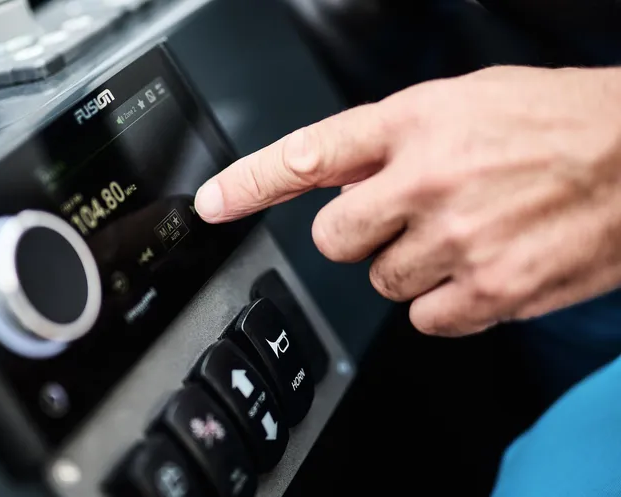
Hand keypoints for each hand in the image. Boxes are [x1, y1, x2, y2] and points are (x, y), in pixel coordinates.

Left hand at [194, 66, 620, 335]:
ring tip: (461, 235)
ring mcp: (457, 241)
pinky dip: (444, 302)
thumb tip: (335, 179)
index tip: (212, 204)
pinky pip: (426, 318)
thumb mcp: (462, 102)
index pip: (308, 154)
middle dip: (357, 234)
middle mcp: (427, 180)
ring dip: (410, 265)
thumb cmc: (557, 121)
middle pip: (333, 239)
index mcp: (415, 122)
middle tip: (401, 217)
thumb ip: (389, 140)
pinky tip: (478, 269)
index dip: (250, 182)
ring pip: (382, 282)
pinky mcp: (491, 292)